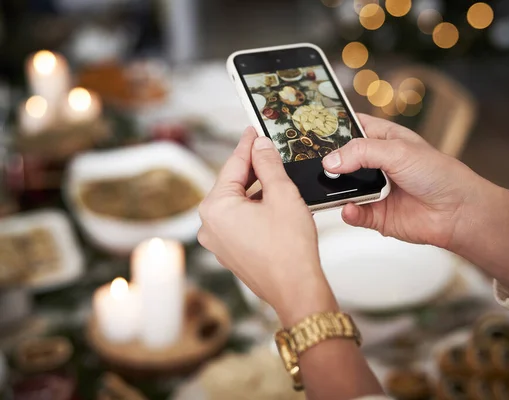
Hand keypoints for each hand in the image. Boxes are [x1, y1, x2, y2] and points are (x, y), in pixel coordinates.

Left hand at [197, 128, 336, 324]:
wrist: (297, 290)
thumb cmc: (290, 248)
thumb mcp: (282, 194)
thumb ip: (268, 165)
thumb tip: (260, 146)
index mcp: (216, 207)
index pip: (233, 165)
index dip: (247, 145)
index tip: (253, 130)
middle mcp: (210, 225)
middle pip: (233, 185)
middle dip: (253, 168)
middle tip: (270, 150)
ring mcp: (218, 242)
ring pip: (238, 204)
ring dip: (257, 190)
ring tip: (278, 176)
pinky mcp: (231, 253)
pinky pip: (241, 221)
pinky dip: (255, 209)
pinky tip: (275, 202)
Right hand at [322, 114, 508, 293]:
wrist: (458, 212)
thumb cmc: (439, 173)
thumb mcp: (398, 151)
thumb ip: (361, 152)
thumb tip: (331, 162)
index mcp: (382, 139)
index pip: (351, 127)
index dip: (332, 127)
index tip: (310, 128)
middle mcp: (375, 164)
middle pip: (341, 160)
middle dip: (326, 162)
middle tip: (307, 163)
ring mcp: (374, 190)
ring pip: (343, 188)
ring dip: (333, 189)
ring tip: (324, 188)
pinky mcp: (375, 215)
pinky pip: (354, 213)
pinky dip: (349, 212)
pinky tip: (349, 209)